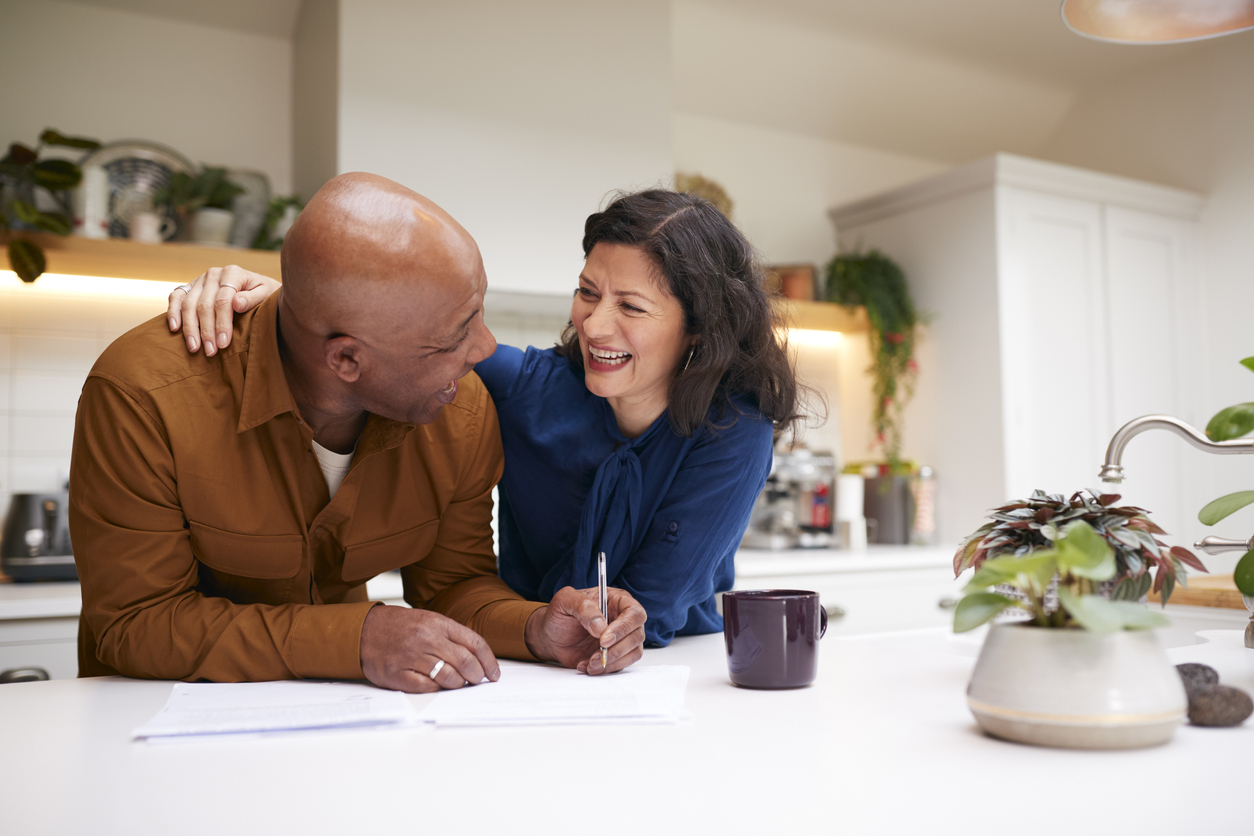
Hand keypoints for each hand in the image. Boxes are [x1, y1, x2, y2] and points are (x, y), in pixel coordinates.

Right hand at [167, 265, 279, 355]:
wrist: (258, 288)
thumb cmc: (265, 294)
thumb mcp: (267, 294)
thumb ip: (253, 298)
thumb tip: (237, 303)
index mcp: (233, 273)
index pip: (223, 301)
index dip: (222, 323)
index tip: (224, 344)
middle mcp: (214, 274)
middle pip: (204, 305)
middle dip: (206, 331)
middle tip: (210, 351)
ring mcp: (200, 280)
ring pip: (188, 304)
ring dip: (190, 328)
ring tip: (194, 348)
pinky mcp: (190, 287)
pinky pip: (176, 297)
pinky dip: (173, 312)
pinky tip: (175, 329)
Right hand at [359, 604, 500, 692]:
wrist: (363, 630)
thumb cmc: (399, 626)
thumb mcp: (428, 620)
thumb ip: (451, 635)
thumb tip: (477, 657)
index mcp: (438, 623)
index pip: (475, 643)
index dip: (489, 661)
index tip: (494, 673)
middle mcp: (427, 639)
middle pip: (466, 662)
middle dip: (477, 676)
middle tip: (477, 681)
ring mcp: (412, 657)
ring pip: (449, 677)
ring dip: (458, 684)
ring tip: (457, 683)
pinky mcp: (399, 674)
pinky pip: (427, 688)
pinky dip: (436, 689)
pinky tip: (435, 685)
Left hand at [524, 586, 646, 674]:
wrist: (551, 636)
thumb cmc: (560, 615)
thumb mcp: (565, 600)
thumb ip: (583, 606)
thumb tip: (601, 626)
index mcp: (616, 600)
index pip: (634, 613)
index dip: (623, 627)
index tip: (604, 640)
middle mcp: (623, 618)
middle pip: (637, 635)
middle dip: (617, 649)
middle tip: (596, 655)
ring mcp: (622, 638)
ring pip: (633, 652)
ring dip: (612, 661)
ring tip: (590, 662)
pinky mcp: (616, 654)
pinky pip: (621, 664)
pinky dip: (606, 669)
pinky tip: (587, 665)